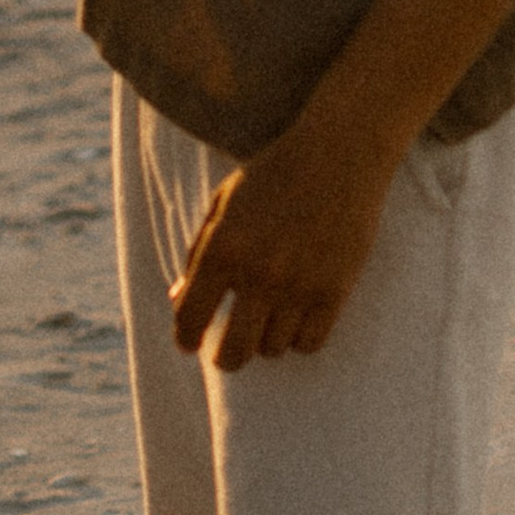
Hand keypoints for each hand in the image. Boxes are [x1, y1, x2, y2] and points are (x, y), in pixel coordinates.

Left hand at [170, 117, 401, 369]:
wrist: (337, 155)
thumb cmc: (272, 176)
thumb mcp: (223, 207)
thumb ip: (198, 255)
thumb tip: (177, 299)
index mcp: (221, 249)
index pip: (191, 318)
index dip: (186, 338)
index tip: (189, 345)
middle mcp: (257, 274)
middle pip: (233, 352)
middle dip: (224, 358)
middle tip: (225, 353)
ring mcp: (298, 286)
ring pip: (272, 349)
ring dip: (266, 339)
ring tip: (268, 316)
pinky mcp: (334, 292)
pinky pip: (309, 344)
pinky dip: (299, 338)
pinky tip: (296, 317)